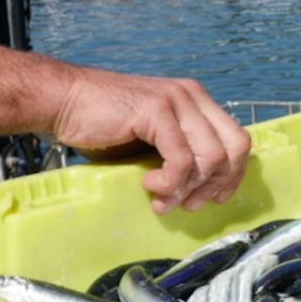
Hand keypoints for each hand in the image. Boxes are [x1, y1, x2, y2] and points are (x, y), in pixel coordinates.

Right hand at [50, 68, 252, 213]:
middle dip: (215, 185)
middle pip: (235, 149)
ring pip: (211, 158)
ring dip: (188, 188)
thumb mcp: (153, 143)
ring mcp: (176, 100)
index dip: (232, 176)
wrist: (62, 102)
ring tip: (162, 199)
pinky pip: (183, 160)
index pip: (238, 141)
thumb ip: (182, 155)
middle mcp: (192, 96)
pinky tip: (149, 184)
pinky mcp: (157, 110)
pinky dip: (170, 182)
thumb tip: (204, 191)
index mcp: (197, 101)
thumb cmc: (102, 126)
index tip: (213, 198)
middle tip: (187, 204)